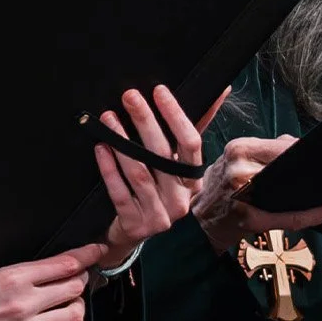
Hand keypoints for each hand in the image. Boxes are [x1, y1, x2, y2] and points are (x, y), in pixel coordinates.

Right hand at [0, 245, 104, 320]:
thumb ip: (10, 274)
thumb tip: (34, 272)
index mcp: (11, 277)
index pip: (65, 264)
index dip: (87, 255)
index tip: (97, 250)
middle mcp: (23, 304)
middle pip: (75, 289)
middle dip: (79, 281)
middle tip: (76, 279)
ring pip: (72, 318)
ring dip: (73, 309)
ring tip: (64, 306)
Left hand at [95, 84, 207, 257]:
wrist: (131, 232)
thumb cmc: (156, 188)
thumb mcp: (177, 162)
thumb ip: (194, 127)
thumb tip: (220, 89)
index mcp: (194, 180)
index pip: (191, 143)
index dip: (175, 115)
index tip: (159, 91)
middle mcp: (181, 199)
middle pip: (163, 154)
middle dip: (145, 121)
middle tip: (129, 96)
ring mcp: (159, 215)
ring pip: (139, 173)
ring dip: (122, 142)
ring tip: (108, 118)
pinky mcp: (135, 225)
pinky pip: (120, 193)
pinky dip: (109, 169)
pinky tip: (101, 148)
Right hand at [194, 136, 321, 256]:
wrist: (197, 221)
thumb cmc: (218, 190)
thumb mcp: (233, 160)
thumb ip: (261, 150)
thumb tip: (295, 142)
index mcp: (238, 149)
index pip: (281, 144)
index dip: (301, 150)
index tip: (318, 155)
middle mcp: (239, 168)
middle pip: (287, 164)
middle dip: (305, 169)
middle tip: (321, 172)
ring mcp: (243, 193)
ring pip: (290, 188)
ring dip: (307, 190)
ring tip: (316, 191)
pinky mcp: (251, 218)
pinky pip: (289, 217)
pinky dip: (311, 216)